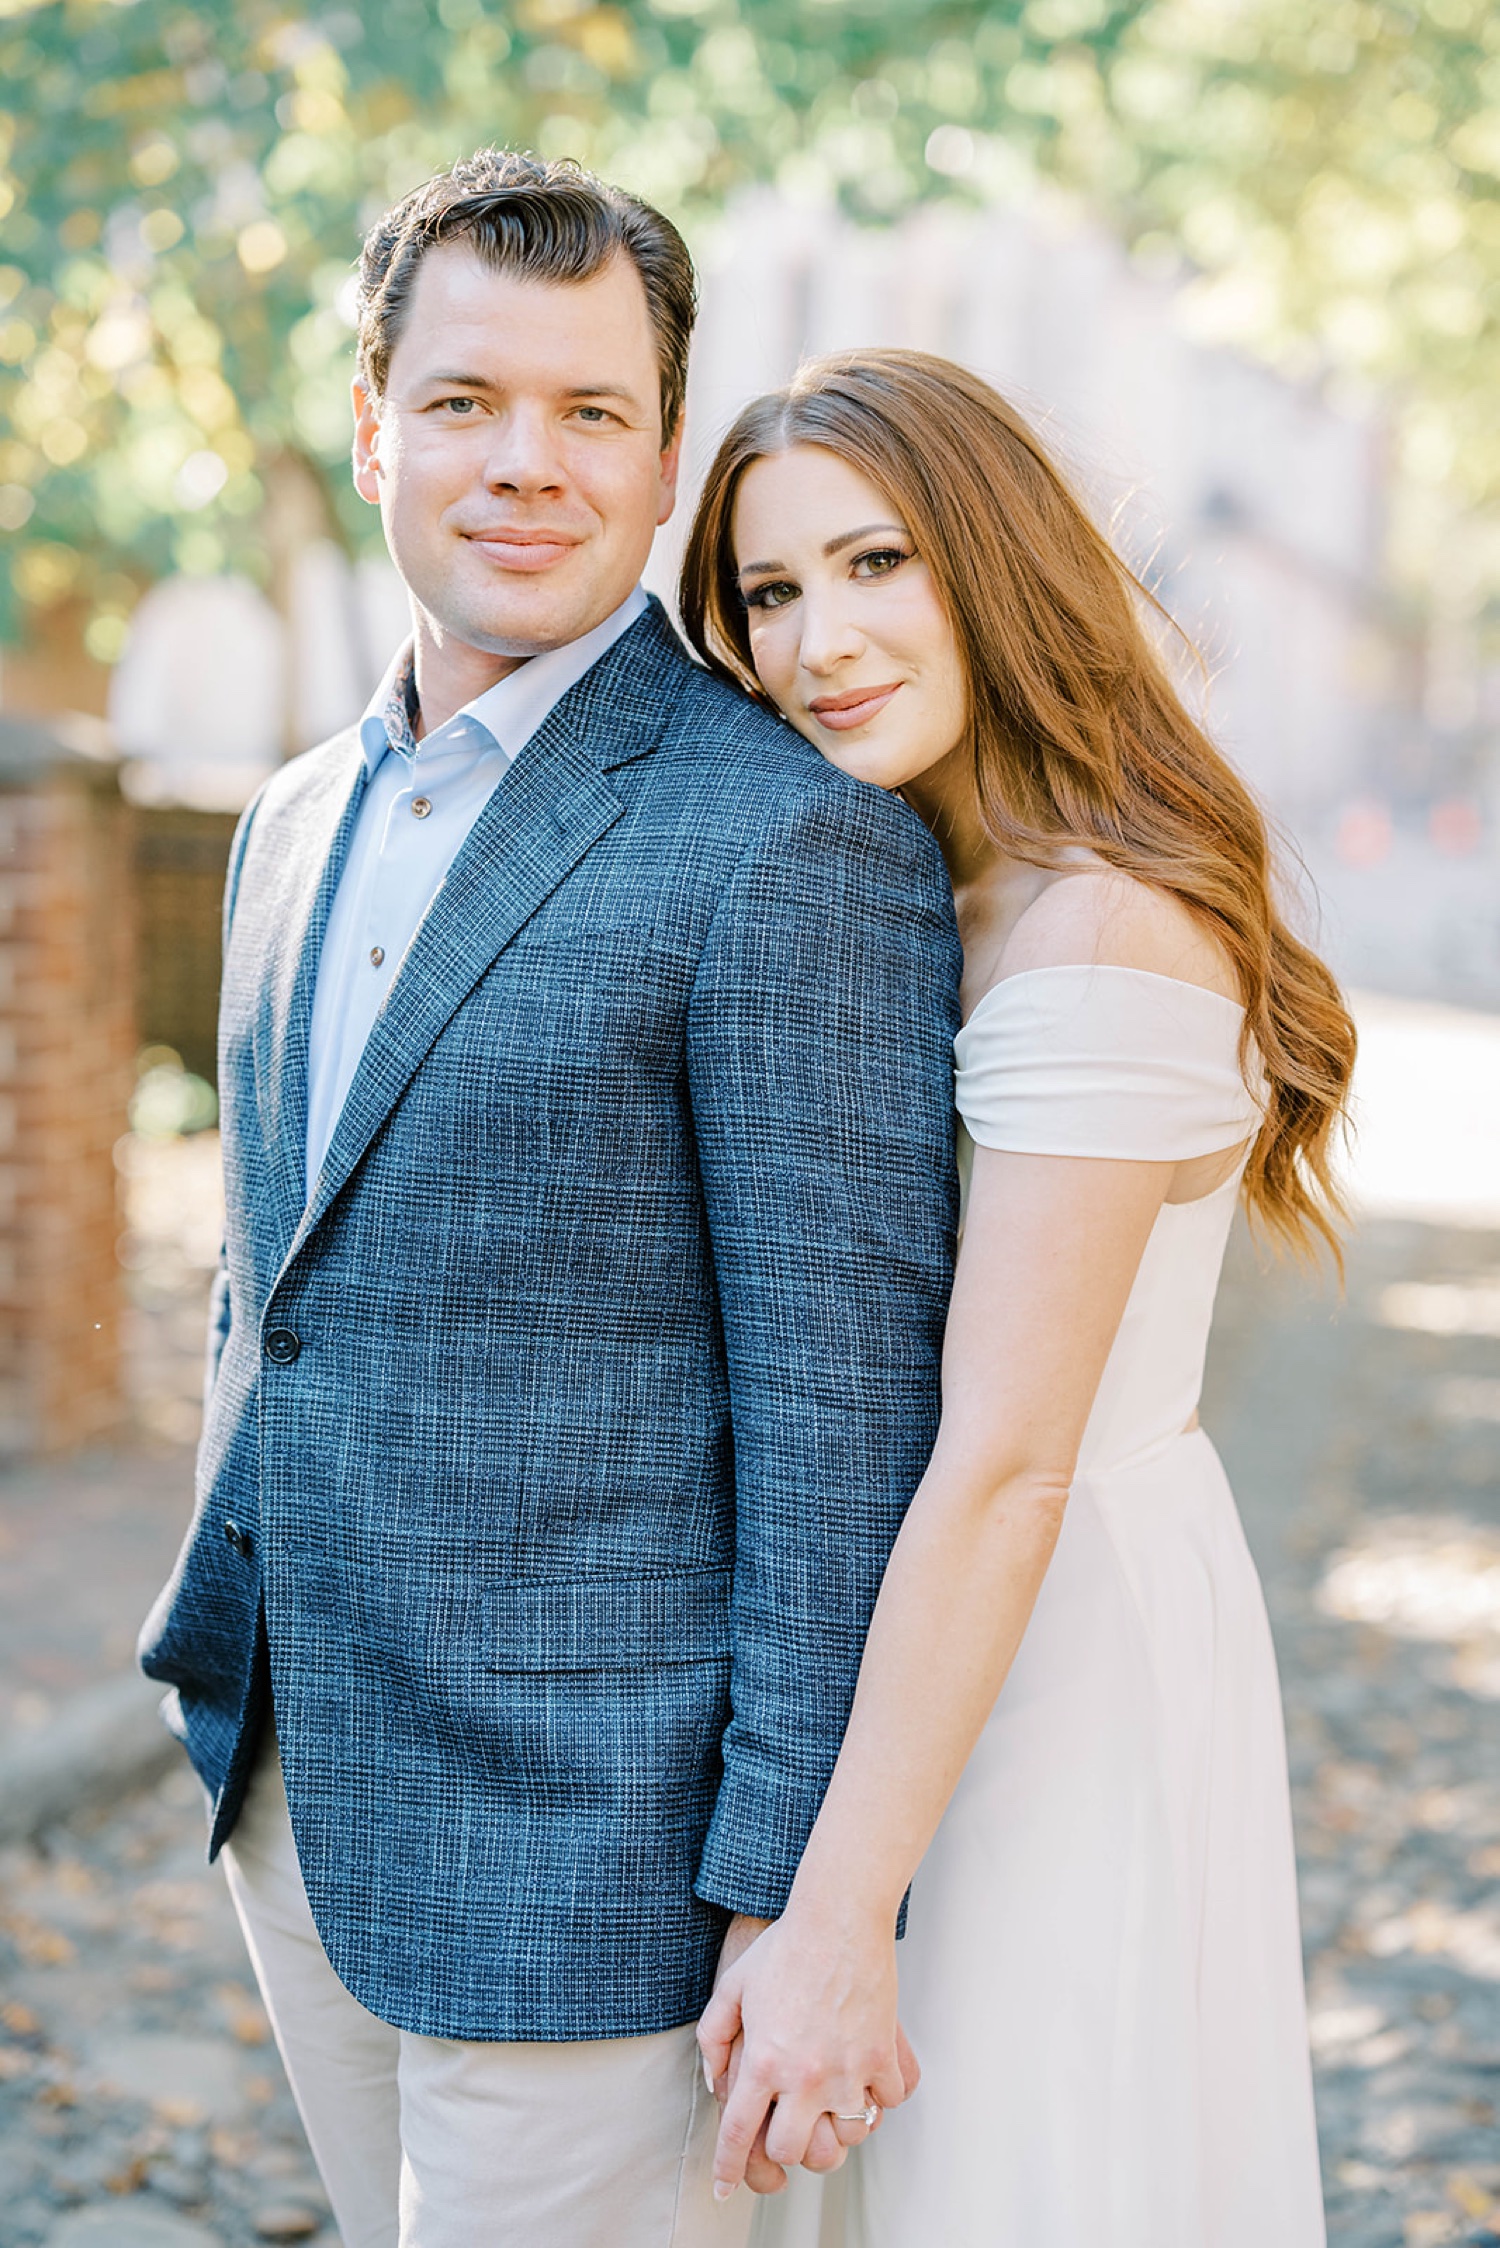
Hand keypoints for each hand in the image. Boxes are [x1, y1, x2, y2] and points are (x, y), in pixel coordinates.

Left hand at [698, 1905, 916, 2199]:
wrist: (839, 1916)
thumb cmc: (786, 1947)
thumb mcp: (732, 1987)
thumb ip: (714, 2038)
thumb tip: (716, 2083)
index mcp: (763, 2060)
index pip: (737, 2135)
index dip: (726, 2168)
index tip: (724, 2186)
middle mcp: (804, 2075)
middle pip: (790, 2150)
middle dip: (785, 2144)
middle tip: (789, 2123)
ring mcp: (847, 2070)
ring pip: (844, 2139)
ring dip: (836, 2127)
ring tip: (831, 2101)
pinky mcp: (882, 2057)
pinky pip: (886, 2104)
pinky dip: (878, 2098)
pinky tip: (866, 2077)